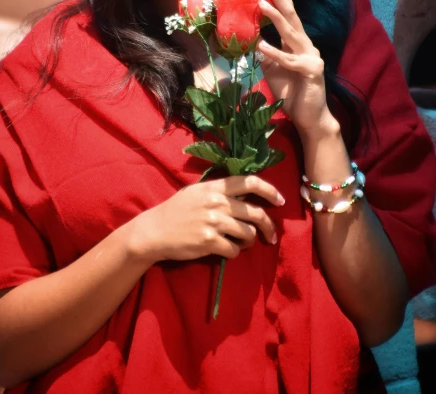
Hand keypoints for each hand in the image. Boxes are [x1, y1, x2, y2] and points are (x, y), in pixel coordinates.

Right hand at [130, 175, 283, 263]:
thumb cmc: (177, 210)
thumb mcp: (198, 192)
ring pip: (248, 233)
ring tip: (242, 242)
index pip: (250, 182)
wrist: (155, 231)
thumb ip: (220, 191)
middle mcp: (217, 202)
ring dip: (249, 241)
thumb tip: (247, 196)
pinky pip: (234, 250)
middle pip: (255, 213)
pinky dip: (234, 252)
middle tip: (271, 235)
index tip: (280, 200)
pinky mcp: (209, 242)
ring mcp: (214, 222)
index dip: (270, 190)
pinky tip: (227, 250)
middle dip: (268, 226)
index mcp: (215, 187)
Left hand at [257, 0, 338, 135]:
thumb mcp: (273, 68)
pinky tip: (261, 45)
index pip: (289, 14)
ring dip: (275, 17)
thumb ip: (265, 53)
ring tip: (260, 3)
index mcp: (297, 42)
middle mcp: (306, 45)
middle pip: (291, 16)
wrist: (309, 117)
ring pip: (291, 33)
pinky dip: (274, 52)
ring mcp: (311, 56)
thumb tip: (249, 38)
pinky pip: (288, 60)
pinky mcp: (311, 71)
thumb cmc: (292, 92)